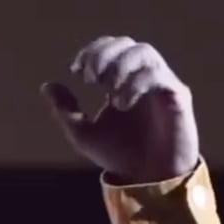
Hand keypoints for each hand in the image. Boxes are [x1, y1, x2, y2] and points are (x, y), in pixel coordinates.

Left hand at [41, 36, 199, 182]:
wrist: (146, 179)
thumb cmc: (118, 155)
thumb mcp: (83, 133)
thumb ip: (65, 110)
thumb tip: (46, 86)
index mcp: (119, 82)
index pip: (109, 50)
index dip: (93, 52)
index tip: (76, 69)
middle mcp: (140, 77)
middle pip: (127, 44)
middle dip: (105, 54)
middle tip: (91, 77)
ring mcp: (159, 84)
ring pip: (144, 53)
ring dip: (121, 66)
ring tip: (109, 94)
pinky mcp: (177, 95)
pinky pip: (158, 76)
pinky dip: (137, 84)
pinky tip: (122, 104)